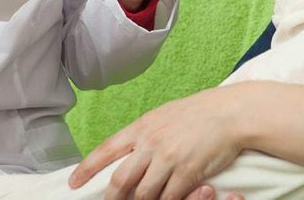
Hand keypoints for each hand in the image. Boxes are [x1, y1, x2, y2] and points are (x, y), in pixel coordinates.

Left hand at [68, 85, 248, 199]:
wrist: (229, 112)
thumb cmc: (198, 113)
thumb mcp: (163, 116)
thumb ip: (143, 134)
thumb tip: (125, 150)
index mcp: (142, 127)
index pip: (106, 150)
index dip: (86, 169)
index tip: (74, 183)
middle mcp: (151, 143)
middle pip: (120, 180)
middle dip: (111, 199)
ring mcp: (169, 159)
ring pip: (144, 195)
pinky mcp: (188, 172)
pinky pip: (169, 198)